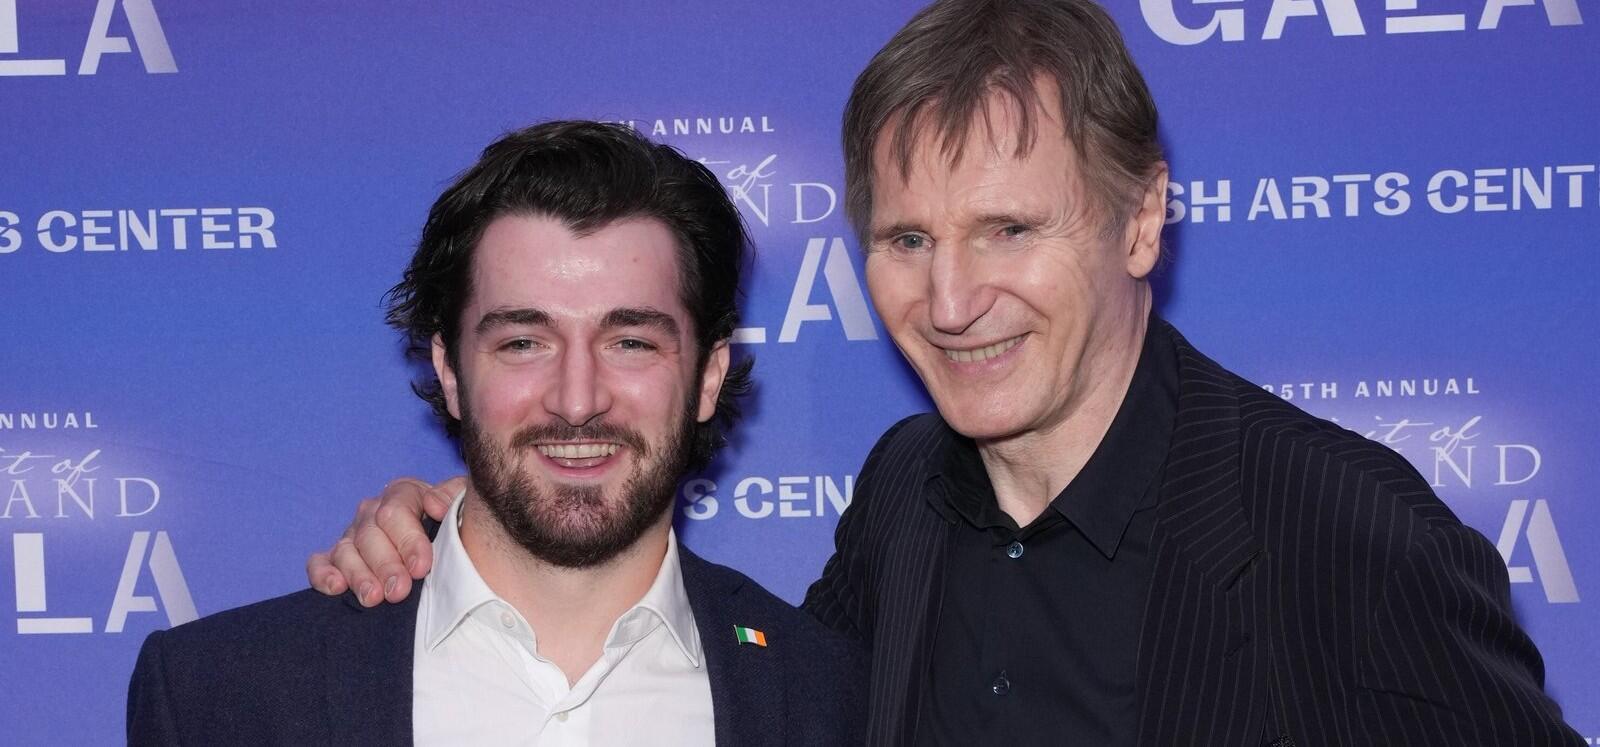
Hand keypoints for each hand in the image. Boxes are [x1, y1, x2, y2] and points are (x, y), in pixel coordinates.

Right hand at [305, 476, 461, 605]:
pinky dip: (323, 574)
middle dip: (385, 565)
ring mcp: (352, 535)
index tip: (422, 567)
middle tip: (398, 591)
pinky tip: (336, 587)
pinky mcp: (336, 557)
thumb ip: (454, 496)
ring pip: (346, 551)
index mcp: (403, 494)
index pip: (397, 511)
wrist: (444, 535)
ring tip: (373, 598)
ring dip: (358, 576)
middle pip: (371, 535)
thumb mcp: (461, 501)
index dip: (408, 540)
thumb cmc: (454, 521)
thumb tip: (435, 505)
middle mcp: (373, 512)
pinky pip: (320, 562)